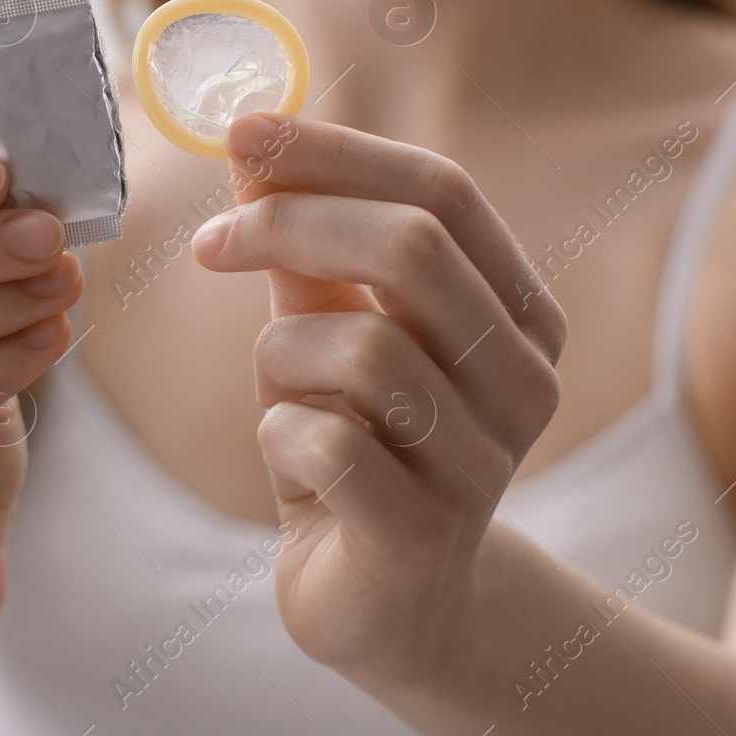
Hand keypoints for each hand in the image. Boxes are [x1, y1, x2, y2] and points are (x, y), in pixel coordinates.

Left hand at [191, 114, 565, 694]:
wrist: (389, 603)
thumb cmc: (359, 448)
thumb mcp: (330, 334)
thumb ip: (307, 251)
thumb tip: (253, 146)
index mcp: (518, 313)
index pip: (443, 193)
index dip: (336, 152)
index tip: (241, 133)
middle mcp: (524, 381)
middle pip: (413, 250)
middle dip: (291, 226)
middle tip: (211, 244)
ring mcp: (486, 464)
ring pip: (363, 349)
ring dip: (282, 355)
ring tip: (280, 393)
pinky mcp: (424, 536)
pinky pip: (328, 444)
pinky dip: (278, 430)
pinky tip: (288, 452)